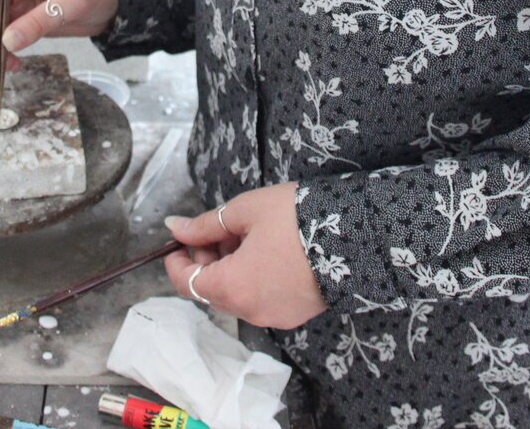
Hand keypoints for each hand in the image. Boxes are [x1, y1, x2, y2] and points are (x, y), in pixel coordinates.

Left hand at [162, 183, 327, 329]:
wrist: (355, 234)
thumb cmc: (296, 219)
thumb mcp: (244, 212)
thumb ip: (205, 225)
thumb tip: (174, 227)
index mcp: (231, 287)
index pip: (186, 283)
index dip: (176, 262)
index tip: (177, 241)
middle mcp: (249, 311)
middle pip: (211, 289)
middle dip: (207, 260)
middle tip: (217, 229)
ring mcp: (274, 316)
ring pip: (236, 295)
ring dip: (230, 269)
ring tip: (246, 235)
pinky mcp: (294, 314)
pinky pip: (260, 299)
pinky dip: (253, 280)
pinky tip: (267, 252)